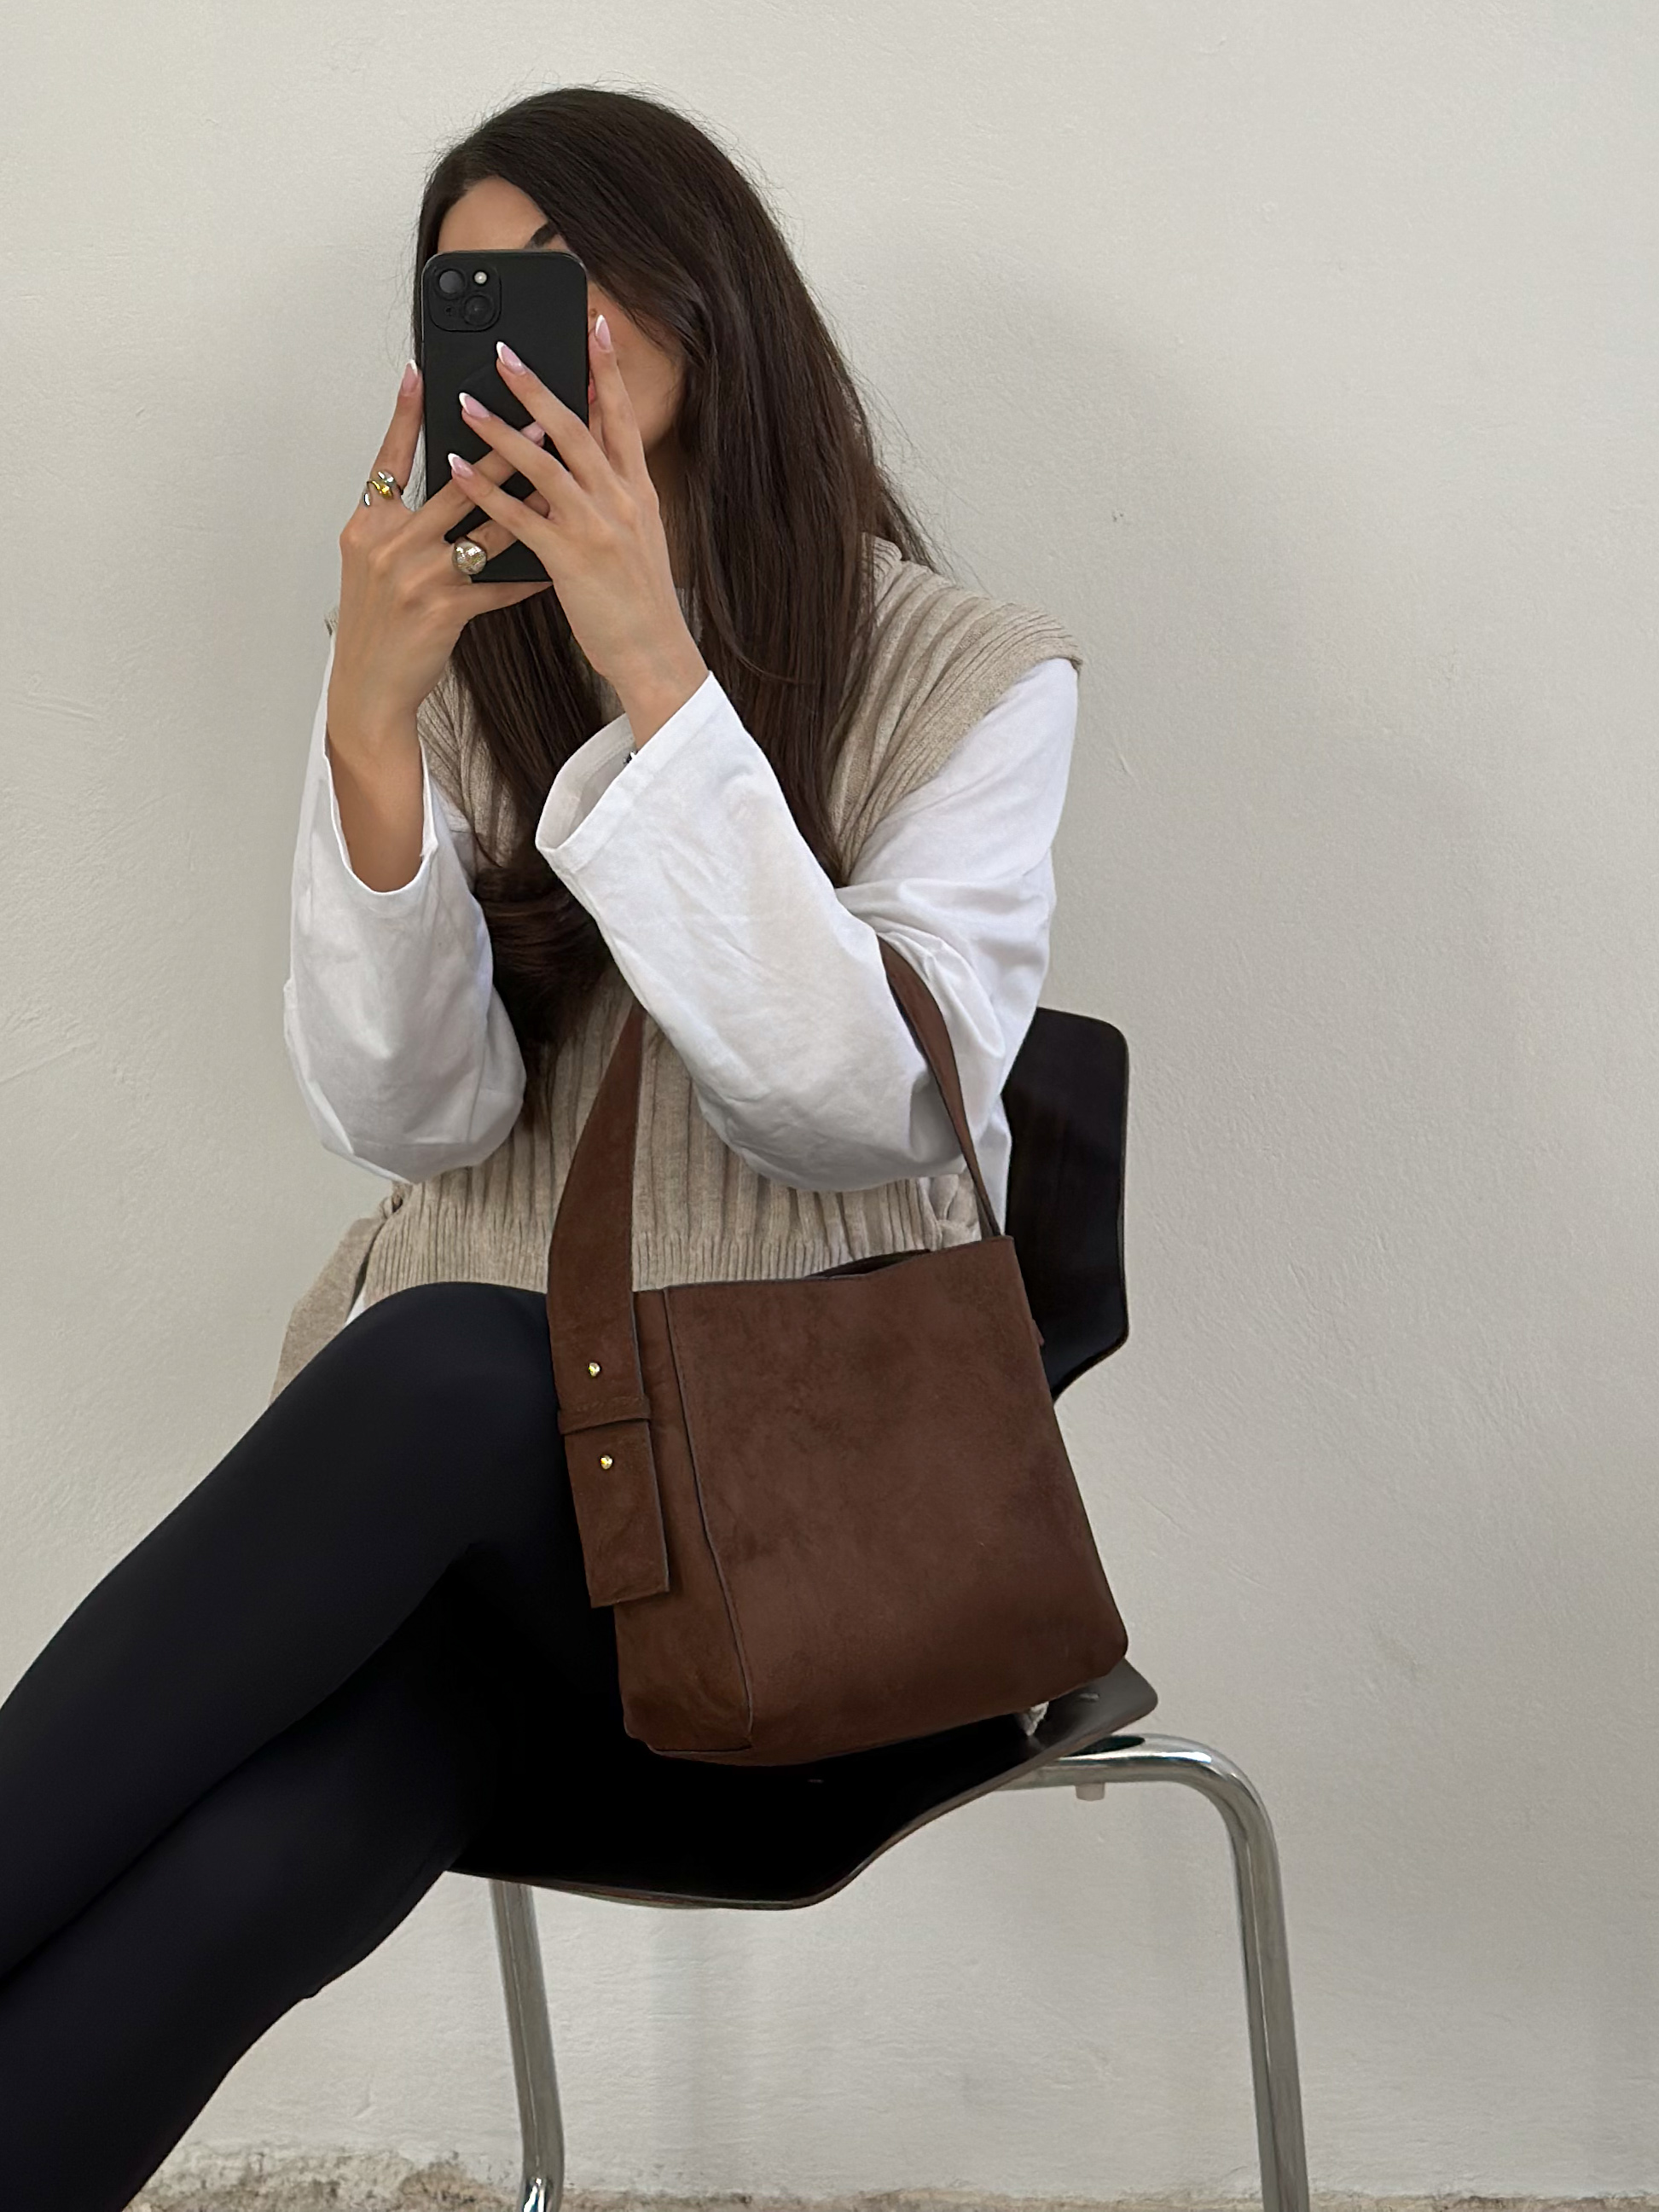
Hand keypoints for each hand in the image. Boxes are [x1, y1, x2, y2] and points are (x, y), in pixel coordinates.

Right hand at [327, 360, 556, 754]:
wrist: (367, 688)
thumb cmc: (375, 626)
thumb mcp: (371, 565)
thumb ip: (398, 524)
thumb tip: (438, 485)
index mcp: (368, 525)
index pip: (388, 457)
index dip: (405, 415)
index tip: (421, 371)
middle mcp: (389, 544)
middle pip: (452, 485)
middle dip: (498, 449)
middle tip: (535, 417)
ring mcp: (416, 576)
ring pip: (484, 528)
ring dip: (528, 503)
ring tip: (561, 479)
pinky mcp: (443, 610)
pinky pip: (497, 584)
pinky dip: (528, 573)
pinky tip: (557, 562)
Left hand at [445, 317, 708, 743]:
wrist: (657, 655)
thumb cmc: (643, 605)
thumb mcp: (640, 540)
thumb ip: (614, 499)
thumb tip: (589, 467)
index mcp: (637, 493)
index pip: (622, 419)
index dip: (608, 371)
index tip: (595, 329)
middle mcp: (619, 501)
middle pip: (577, 427)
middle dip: (539, 385)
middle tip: (505, 351)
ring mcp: (594, 527)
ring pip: (543, 463)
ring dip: (500, 428)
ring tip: (465, 402)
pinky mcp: (568, 558)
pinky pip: (519, 515)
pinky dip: (486, 488)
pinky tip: (456, 467)